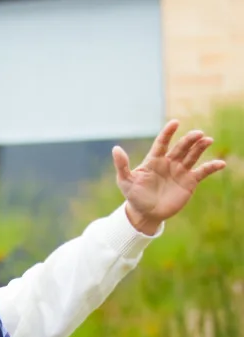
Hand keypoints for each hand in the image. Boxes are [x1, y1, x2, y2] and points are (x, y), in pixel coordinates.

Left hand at [114, 120, 225, 234]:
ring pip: (192, 155)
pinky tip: (220, 164)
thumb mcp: (125, 182)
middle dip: (189, 140)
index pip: (162, 143)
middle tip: (198, 134)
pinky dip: (212, 167)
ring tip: (207, 140)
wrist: (146, 214)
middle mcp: (169, 162)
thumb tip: (115, 149)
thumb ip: (122, 165)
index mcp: (154, 160)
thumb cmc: (134, 196)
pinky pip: (202, 171)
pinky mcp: (189, 181)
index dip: (168, 133)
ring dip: (200, 147)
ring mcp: (180, 171)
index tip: (175, 123)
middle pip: (181, 147)